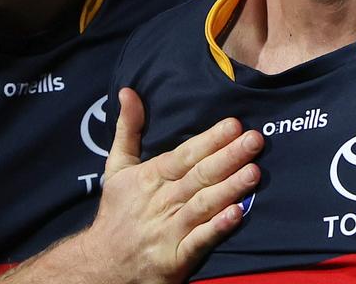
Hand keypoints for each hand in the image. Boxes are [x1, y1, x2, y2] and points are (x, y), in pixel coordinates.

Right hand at [83, 87, 261, 282]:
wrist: (100, 265)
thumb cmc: (118, 211)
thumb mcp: (117, 168)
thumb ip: (128, 129)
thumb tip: (129, 91)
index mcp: (151, 177)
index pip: (185, 155)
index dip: (210, 140)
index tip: (234, 124)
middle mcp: (161, 201)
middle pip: (199, 176)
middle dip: (228, 157)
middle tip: (255, 140)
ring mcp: (168, 231)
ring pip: (202, 206)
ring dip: (229, 189)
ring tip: (254, 172)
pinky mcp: (174, 259)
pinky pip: (198, 242)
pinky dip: (216, 228)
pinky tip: (237, 214)